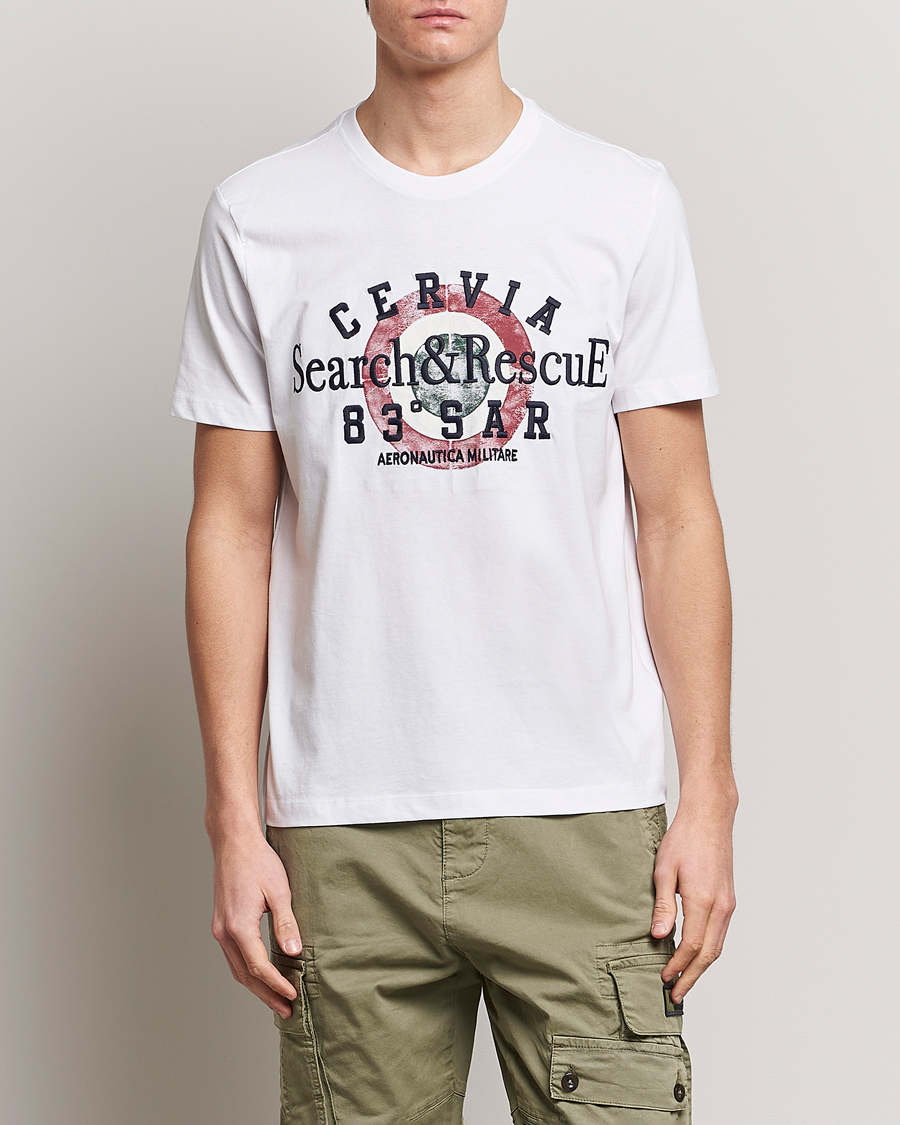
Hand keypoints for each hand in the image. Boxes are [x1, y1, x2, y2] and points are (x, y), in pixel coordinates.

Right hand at [210, 827, 302, 1017]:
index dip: (277, 985)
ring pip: (237, 968)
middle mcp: (224, 932)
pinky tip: (262, 974)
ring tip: (277, 999)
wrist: (234, 843)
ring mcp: (220, 929)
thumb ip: (286, 924)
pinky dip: (248, 971)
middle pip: (245, 975)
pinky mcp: (221, 924)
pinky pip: (234, 956)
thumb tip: (294, 954)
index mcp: (238, 926)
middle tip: (287, 1010)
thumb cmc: (258, 862)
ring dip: (256, 986)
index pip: (259, 967)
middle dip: (266, 994)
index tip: (293, 996)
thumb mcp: (279, 891)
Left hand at [649, 796, 736, 1004]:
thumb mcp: (664, 869)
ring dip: (701, 967)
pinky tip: (695, 956)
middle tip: (676, 995)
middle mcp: (721, 906)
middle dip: (692, 977)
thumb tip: (659, 936)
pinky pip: (720, 933)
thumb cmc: (684, 839)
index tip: (664, 978)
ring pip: (717, 946)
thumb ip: (663, 906)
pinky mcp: (729, 899)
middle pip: (709, 954)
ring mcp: (728, 904)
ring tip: (684, 981)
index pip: (691, 945)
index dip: (677, 966)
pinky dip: (708, 950)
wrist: (710, 818)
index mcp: (703, 900)